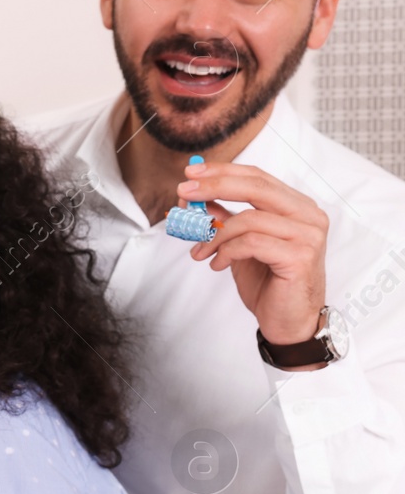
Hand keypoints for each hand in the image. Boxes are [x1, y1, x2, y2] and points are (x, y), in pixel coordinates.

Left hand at [176, 160, 327, 355]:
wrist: (288, 321)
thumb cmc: (268, 282)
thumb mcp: (239, 244)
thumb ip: (224, 218)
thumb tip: (193, 197)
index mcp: (298, 206)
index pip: (258, 177)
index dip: (223, 171)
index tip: (190, 172)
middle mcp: (309, 216)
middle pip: (257, 187)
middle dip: (214, 186)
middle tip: (184, 192)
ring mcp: (308, 236)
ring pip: (249, 219)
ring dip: (215, 234)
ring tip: (200, 251)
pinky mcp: (300, 257)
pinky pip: (251, 243)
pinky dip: (226, 251)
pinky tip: (217, 264)